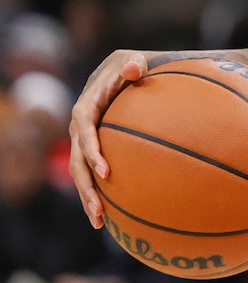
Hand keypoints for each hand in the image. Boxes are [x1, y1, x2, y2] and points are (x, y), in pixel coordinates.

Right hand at [68, 50, 150, 227]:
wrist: (127, 68)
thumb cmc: (135, 65)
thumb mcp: (135, 60)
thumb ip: (135, 65)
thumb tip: (134, 68)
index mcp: (87, 105)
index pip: (84, 130)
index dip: (91, 151)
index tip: (106, 172)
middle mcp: (80, 125)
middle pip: (76, 160)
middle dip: (86, 186)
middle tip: (99, 210)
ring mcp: (84, 138)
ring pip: (79, 172)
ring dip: (87, 197)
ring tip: (99, 221)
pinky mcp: (93, 147)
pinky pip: (90, 172)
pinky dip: (97, 192)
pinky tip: (109, 214)